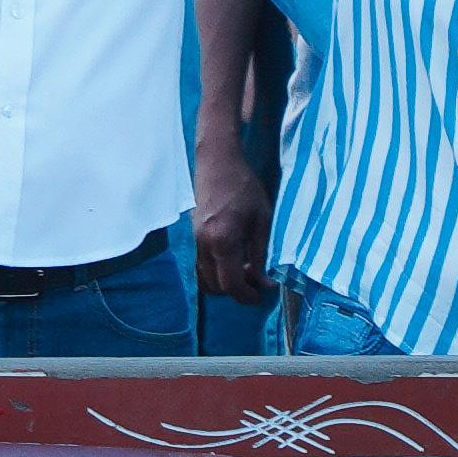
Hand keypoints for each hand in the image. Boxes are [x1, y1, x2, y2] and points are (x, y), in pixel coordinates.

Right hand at [193, 160, 274, 305]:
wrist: (217, 161)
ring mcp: (193, 240)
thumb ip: (262, 253)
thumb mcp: (261, 219)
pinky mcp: (191, 235)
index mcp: (222, 241)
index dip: (248, 296)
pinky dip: (214, 271)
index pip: (232, 284)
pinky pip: (200, 265)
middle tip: (256, 279)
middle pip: (215, 287)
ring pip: (204, 278)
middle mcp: (203, 245)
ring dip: (223, 282)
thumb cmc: (244, 186)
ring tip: (244, 269)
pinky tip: (231, 257)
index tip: (262, 294)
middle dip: (236, 290)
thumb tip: (265, 282)